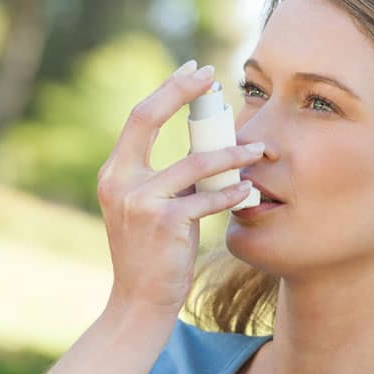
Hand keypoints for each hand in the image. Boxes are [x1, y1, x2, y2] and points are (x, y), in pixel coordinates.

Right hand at [96, 60, 264, 317]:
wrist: (139, 300)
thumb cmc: (152, 251)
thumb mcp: (148, 207)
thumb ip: (167, 177)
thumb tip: (207, 146)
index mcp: (115, 173)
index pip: (139, 117)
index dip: (166, 90)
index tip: (193, 72)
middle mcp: (119, 181)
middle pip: (148, 118)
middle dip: (182, 92)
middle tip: (213, 77)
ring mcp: (139, 201)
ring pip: (195, 162)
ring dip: (232, 154)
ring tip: (258, 151)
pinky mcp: (164, 223)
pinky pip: (208, 199)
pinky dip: (232, 194)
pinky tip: (249, 192)